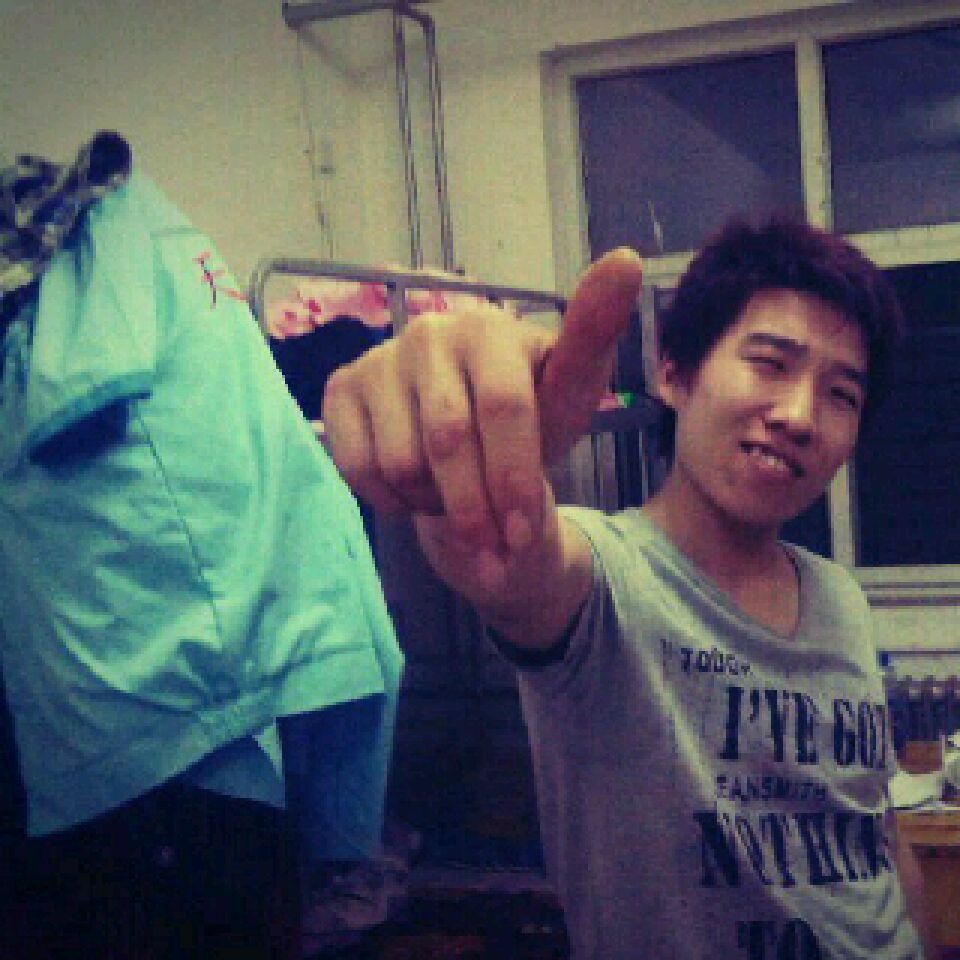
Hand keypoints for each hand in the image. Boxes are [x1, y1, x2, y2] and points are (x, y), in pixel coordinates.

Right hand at [322, 248, 641, 604]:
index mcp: (489, 327)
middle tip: (496, 549)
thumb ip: (594, 336)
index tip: (524, 532)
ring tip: (461, 502)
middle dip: (476, 510)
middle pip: (447, 441)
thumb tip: (625, 259)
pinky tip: (419, 493)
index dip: (513, 477)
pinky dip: (393, 501)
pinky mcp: (341, 390)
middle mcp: (427, 332)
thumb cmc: (530, 412)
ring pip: (400, 462)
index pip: (502, 406)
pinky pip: (358, 468)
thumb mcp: (570, 390)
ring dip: (435, 505)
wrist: (471, 433)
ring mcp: (378, 359)